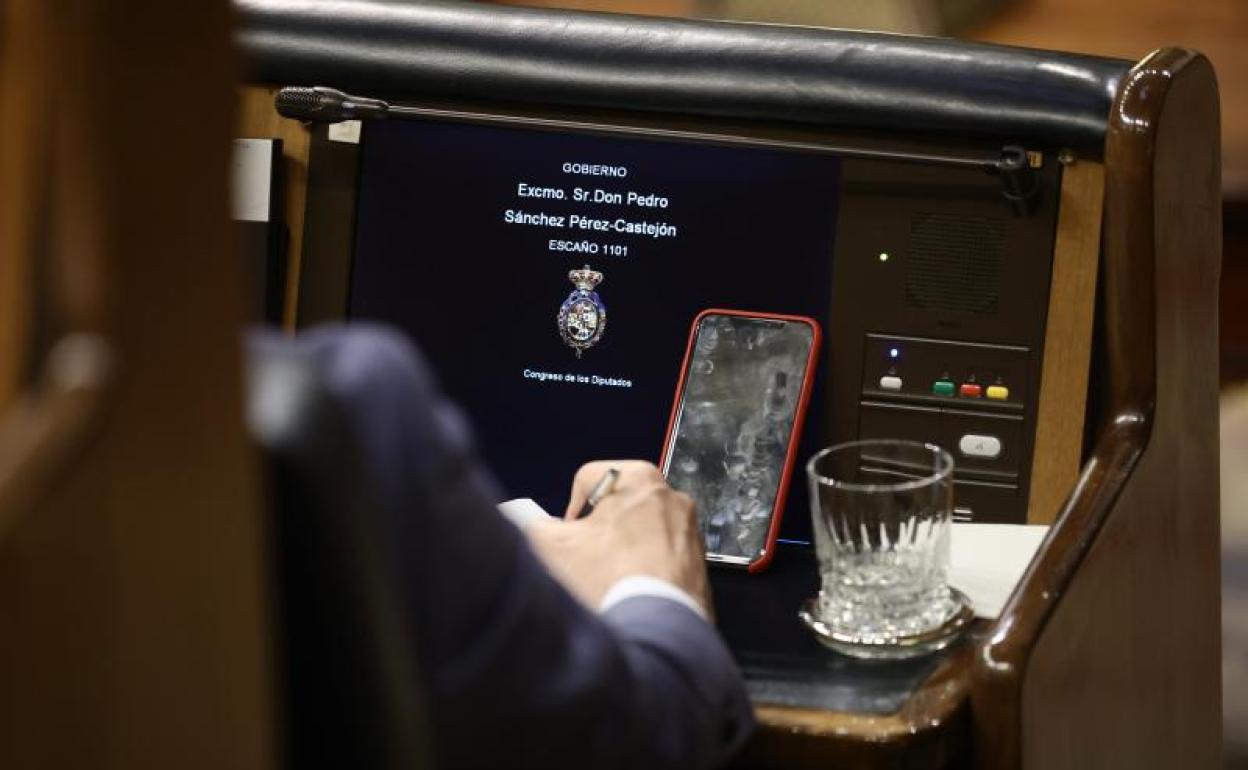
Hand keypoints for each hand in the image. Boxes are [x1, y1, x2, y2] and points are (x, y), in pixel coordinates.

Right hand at [524, 461, 711, 615]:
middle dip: (598, 532)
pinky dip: (644, 574)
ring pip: (641, 536)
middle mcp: (672, 500)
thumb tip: (539, 529)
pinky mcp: (698, 568)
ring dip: (621, 554)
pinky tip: (630, 593)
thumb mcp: (551, 546)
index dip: (570, 509)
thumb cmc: (610, 581)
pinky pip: (661, 563)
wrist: (653, 633)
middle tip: (585, 559)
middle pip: (618, 509)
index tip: (569, 534)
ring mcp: (690, 534)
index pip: (589, 479)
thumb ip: (537, 526)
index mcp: (639, 479)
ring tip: (608, 581)